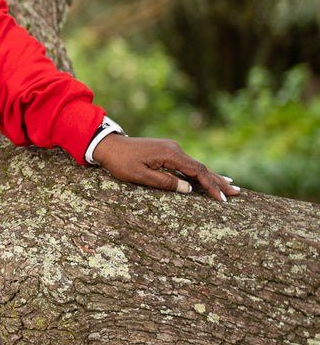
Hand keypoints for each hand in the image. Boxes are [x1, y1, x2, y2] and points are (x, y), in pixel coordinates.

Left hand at [91, 134, 241, 202]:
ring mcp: (171, 149)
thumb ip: (165, 183)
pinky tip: (206, 177)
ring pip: (195, 165)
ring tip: (229, 186)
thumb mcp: (140, 176)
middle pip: (201, 167)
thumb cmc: (121, 162)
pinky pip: (186, 164)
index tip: (222, 199)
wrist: (108, 145)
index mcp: (170, 154)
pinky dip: (198, 172)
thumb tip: (188, 189)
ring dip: (211, 177)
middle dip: (218, 181)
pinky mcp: (166, 151)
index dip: (211, 186)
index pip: (197, 171)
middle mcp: (174, 149)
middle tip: (236, 193)